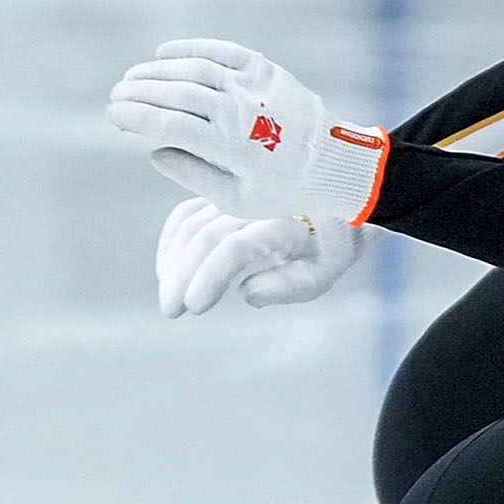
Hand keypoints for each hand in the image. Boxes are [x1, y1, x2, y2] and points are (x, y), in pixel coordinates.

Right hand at [104, 38, 387, 222]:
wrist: (337, 163)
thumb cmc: (284, 189)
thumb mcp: (238, 200)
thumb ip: (192, 176)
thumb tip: (153, 152)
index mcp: (230, 147)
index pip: (168, 125)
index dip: (135, 117)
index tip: (112, 115)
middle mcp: (239, 110)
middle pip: (174, 92)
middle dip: (138, 92)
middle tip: (116, 96)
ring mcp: (252, 84)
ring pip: (192, 68)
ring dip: (156, 70)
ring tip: (133, 78)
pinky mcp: (264, 68)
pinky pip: (219, 50)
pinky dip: (189, 48)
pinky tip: (164, 52)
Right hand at [154, 196, 362, 316]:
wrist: (335, 200)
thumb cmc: (330, 246)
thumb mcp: (322, 272)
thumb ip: (288, 286)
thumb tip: (247, 294)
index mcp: (283, 224)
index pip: (234, 249)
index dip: (210, 277)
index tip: (194, 307)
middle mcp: (254, 204)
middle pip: (205, 238)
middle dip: (182, 276)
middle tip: (172, 310)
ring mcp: (235, 196)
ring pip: (190, 225)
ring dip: (173, 262)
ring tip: (170, 297)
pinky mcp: (220, 194)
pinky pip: (185, 214)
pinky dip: (172, 241)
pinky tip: (168, 269)